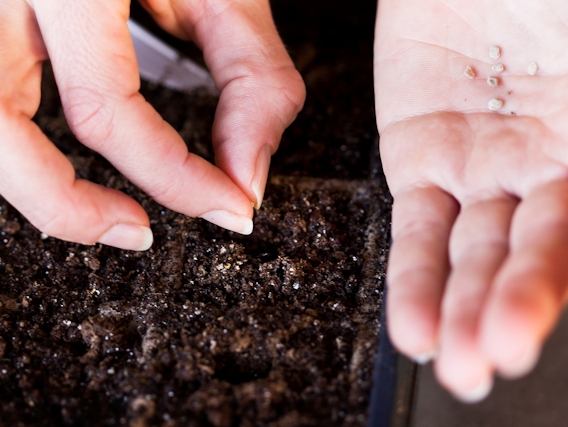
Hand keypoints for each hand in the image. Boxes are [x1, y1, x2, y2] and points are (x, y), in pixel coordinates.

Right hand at [0, 0, 304, 249]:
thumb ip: (252, 79)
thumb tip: (247, 177)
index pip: (106, 110)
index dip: (176, 178)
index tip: (230, 206)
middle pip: (0, 132)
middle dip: (72, 208)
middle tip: (140, 234)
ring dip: (34, 190)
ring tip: (102, 217)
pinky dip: (25, 145)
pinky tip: (66, 161)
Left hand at [375, 0, 567, 400]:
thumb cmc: (541, 2)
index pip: (565, 242)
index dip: (543, 291)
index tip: (515, 340)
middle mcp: (537, 172)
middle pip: (517, 258)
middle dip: (495, 313)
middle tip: (475, 366)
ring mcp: (475, 169)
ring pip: (463, 253)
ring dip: (451, 307)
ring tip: (442, 358)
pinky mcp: (417, 158)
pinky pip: (415, 226)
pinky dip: (411, 274)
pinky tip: (410, 322)